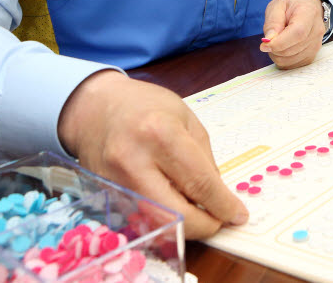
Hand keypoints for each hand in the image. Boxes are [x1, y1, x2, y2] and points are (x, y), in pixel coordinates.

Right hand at [58, 70, 246, 238]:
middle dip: (205, 225)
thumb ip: (204, 158)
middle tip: (219, 220)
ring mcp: (115, 183)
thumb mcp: (186, 118)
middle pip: (176, 214)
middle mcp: (134, 161)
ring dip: (184, 227)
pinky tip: (174, 209)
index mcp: (160, 133)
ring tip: (199, 215)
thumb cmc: (145, 106)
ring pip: (157, 224)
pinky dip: (163, 221)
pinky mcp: (106, 196)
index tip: (238, 214)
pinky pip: (141, 220)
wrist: (95, 106)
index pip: (199, 182)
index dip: (222, 204)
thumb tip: (218, 196)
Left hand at [259, 0, 325, 68]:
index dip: (279, 43)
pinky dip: (284, 60)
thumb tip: (269, 40)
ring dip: (278, 55)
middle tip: (268, 41)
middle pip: (293, 49)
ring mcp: (316, 45)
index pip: (297, 33)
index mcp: (308, 13)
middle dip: (275, 49)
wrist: (308, 8)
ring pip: (292, 60)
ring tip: (276, 43)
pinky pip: (294, 65)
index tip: (265, 44)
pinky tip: (282, 49)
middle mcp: (316, 30)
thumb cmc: (291, 6)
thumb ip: (272, 21)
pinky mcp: (313, 55)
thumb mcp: (277, 6)